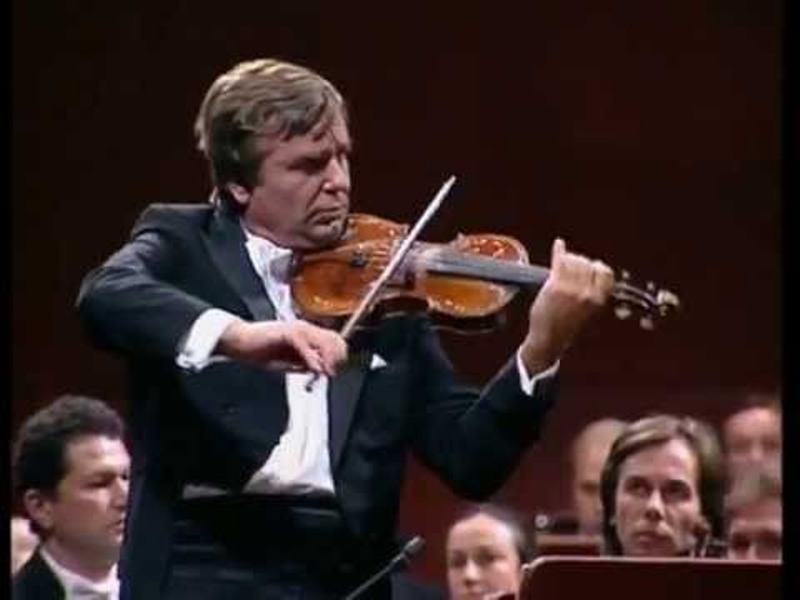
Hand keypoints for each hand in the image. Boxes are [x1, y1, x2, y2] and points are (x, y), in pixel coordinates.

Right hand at [217, 319, 347, 375]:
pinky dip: (312, 359)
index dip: (339, 356)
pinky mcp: (287, 333)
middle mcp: (305, 328)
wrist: (239, 341)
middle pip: (333, 339)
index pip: (334, 340)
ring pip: (323, 341)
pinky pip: (305, 346)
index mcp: (307, 333)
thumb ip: (304, 365)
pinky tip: (313, 370)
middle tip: (332, 374)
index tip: (334, 371)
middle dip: (336, 358)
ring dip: (327, 359)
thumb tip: (320, 372)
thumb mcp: (288, 362)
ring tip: (325, 373)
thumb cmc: (260, 351)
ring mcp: (297, 328)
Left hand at [520, 238, 613, 372]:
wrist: (548, 339)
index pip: (605, 272)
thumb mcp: (590, 311)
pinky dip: (558, 251)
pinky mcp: (554, 285)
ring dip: (569, 259)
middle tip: (573, 266)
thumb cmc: (567, 327)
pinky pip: (560, 261)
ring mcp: (570, 288)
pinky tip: (558, 245)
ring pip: (574, 260)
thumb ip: (594, 291)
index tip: (591, 267)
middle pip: (588, 263)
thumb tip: (598, 269)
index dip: (597, 267)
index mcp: (598, 300)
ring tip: (564, 264)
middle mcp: (586, 293)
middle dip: (581, 262)